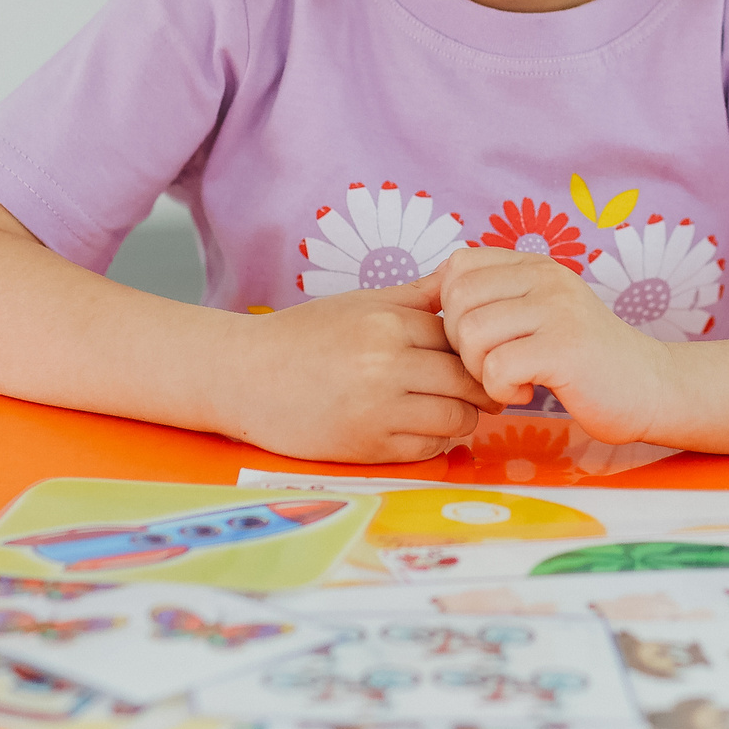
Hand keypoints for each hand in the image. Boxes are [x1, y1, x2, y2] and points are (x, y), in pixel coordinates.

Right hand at [219, 276, 503, 463]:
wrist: (245, 376)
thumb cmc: (302, 336)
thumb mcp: (359, 301)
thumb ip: (415, 295)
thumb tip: (463, 280)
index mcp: (388, 323)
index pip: (461, 338)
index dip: (474, 349)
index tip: (478, 357)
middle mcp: (387, 365)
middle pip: (467, 380)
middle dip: (481, 388)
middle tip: (484, 390)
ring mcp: (379, 410)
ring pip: (456, 419)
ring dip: (461, 417)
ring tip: (449, 409)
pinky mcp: (368, 447)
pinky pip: (428, 449)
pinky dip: (435, 441)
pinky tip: (421, 428)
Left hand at [434, 246, 674, 445]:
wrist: (653, 388)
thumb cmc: (588, 360)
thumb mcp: (543, 313)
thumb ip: (499, 299)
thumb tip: (431, 297)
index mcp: (536, 265)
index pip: (459, 265)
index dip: (450, 307)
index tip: (477, 340)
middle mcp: (546, 278)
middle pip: (456, 299)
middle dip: (459, 344)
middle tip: (491, 366)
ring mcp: (557, 310)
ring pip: (470, 333)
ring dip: (478, 370)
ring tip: (509, 381)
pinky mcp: (565, 348)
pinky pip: (495, 367)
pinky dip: (500, 390)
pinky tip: (525, 393)